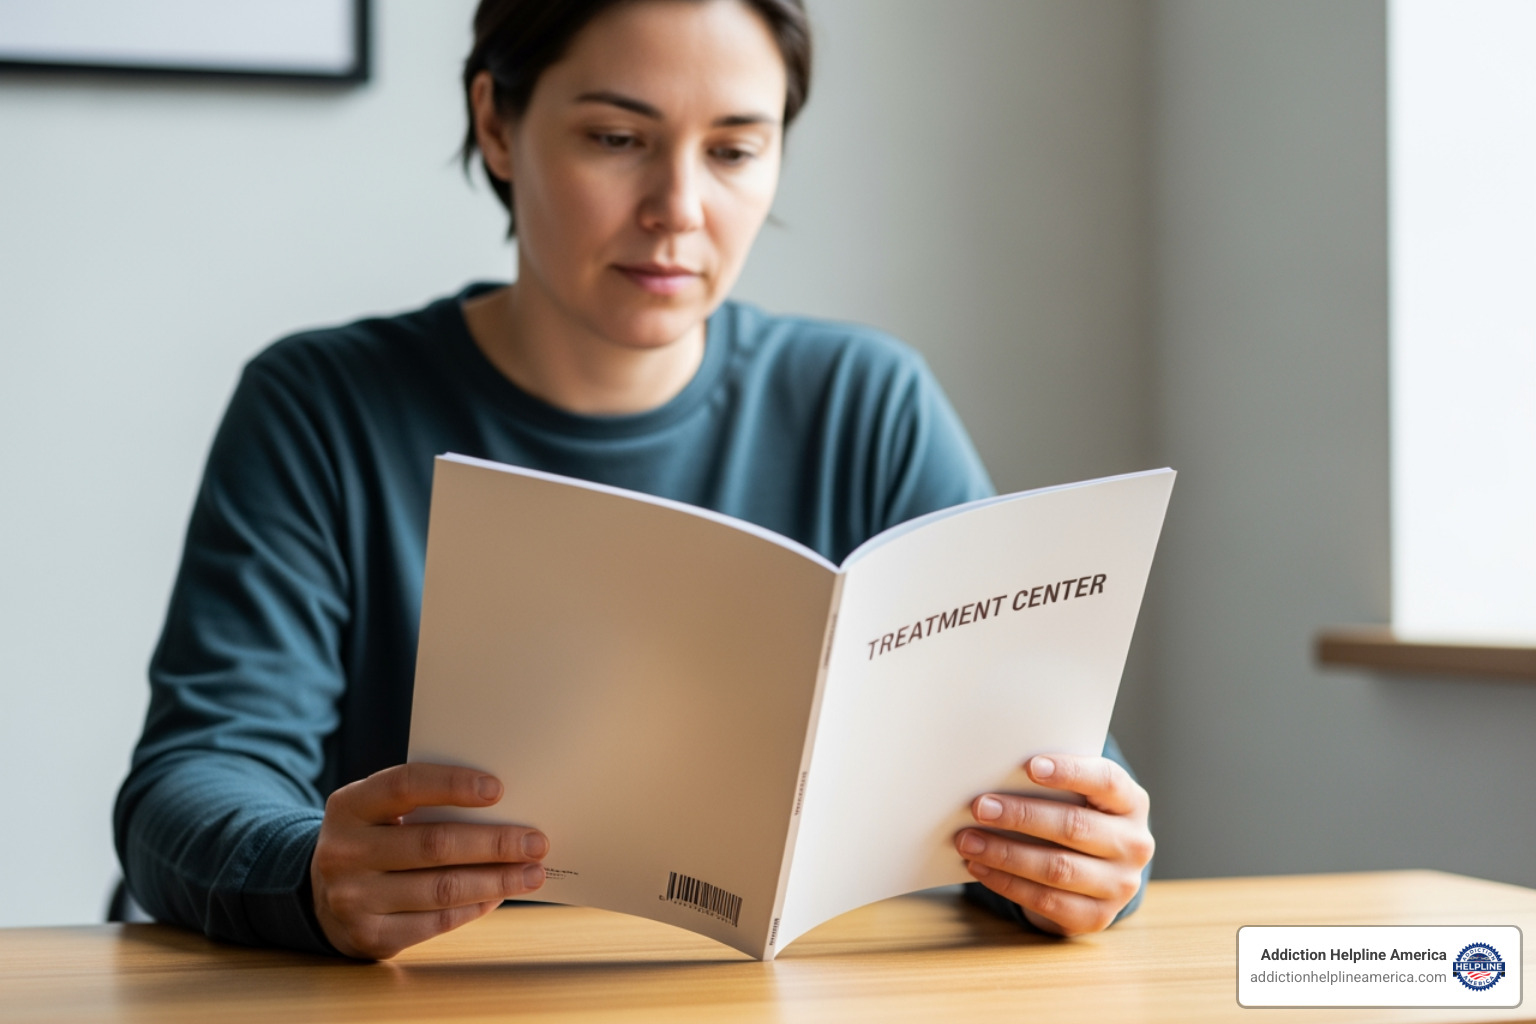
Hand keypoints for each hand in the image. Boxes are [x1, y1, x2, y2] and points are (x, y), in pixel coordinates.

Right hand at [311, 763, 546, 958]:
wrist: (322, 896)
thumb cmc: (373, 839)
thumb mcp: (379, 811)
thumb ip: (424, 803)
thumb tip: (503, 808)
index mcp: (349, 806)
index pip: (405, 785)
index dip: (452, 785)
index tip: (498, 789)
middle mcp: (344, 852)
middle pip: (433, 844)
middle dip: (494, 843)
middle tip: (536, 842)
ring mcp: (353, 899)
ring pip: (441, 888)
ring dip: (496, 880)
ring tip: (532, 872)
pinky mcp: (370, 937)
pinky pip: (437, 922)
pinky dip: (475, 907)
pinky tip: (499, 895)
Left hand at [955, 754, 1152, 935]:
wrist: (1098, 872)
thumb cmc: (1076, 817)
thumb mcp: (1078, 796)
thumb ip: (1052, 784)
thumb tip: (994, 774)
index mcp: (1131, 803)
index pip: (1107, 781)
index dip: (1070, 772)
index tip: (1030, 766)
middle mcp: (1134, 845)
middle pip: (1075, 827)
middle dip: (1022, 816)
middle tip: (979, 807)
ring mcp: (1120, 885)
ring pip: (1057, 868)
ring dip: (1006, 854)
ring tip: (968, 840)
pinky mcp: (1097, 917)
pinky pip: (1046, 901)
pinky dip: (1007, 883)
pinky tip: (979, 868)